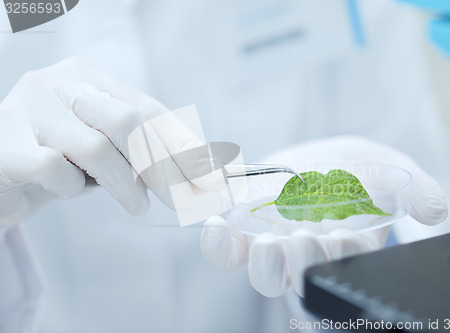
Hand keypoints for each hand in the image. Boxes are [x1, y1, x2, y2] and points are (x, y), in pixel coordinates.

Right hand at [0, 57, 223, 229]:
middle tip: (182, 202)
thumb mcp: (106, 150)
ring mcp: (26, 110)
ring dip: (126, 184)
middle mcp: (56, 84)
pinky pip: (52, 168)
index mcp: (87, 78)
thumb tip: (201, 172)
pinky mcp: (3, 145)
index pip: (147, 108)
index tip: (208, 179)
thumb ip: (142, 151)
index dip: (182, 145)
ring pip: (95, 147)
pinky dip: (71, 188)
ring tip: (137, 206)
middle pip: (127, 122)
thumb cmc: (58, 161)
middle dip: (163, 168)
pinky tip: (70, 192)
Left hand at [201, 136, 447, 296]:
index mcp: (345, 246)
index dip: (340, 259)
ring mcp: (273, 243)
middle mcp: (307, 252)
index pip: (342, 266)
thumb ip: (416, 190)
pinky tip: (217, 223)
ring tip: (271, 240)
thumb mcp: (392, 171)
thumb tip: (437, 210)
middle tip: (305, 240)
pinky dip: (217, 244)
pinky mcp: (243, 228)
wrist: (322, 157)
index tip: (343, 238)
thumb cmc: (358, 171)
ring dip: (265, 264)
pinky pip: (226, 249)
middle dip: (302, 263)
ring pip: (263, 273)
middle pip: (299, 277)